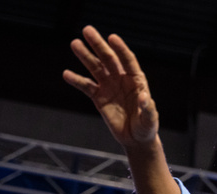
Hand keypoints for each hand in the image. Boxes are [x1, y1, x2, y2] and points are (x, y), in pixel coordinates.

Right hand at [63, 26, 158, 148]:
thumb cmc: (146, 127)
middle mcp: (121, 79)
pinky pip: (86, 86)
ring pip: (96, 68)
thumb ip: (147, 108)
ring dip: (85, 56)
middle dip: (98, 45)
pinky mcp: (99, 97)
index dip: (120, 48)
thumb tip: (143, 97)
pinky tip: (67, 74)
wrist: (135, 139)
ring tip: (75, 44)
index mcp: (136, 80)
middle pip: (109, 59)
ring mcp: (109, 87)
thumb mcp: (149, 120)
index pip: (128, 60)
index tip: (112, 37)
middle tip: (87, 30)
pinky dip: (77, 80)